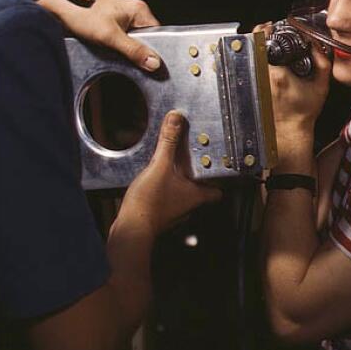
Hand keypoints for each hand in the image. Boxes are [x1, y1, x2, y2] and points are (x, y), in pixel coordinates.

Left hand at [38, 0, 163, 71]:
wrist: (59, 9)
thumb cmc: (81, 14)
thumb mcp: (110, 36)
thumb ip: (133, 50)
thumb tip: (154, 62)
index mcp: (139, 10)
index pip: (159, 34)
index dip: (156, 52)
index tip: (153, 67)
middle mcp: (133, 13)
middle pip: (147, 40)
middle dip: (140, 54)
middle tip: (133, 65)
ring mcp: (123, 19)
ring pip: (134, 43)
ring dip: (128, 53)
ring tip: (118, 57)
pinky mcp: (112, 26)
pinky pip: (123, 42)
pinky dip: (119, 50)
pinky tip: (112, 54)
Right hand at [118, 111, 223, 235]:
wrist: (130, 229)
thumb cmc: (149, 204)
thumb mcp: (160, 165)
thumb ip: (169, 141)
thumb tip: (176, 120)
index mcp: (196, 195)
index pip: (217, 192)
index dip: (220, 180)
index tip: (218, 167)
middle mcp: (188, 207)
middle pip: (200, 191)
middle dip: (195, 176)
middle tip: (191, 161)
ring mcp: (174, 213)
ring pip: (182, 195)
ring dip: (178, 183)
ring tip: (170, 168)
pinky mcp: (158, 216)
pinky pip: (167, 200)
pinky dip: (164, 190)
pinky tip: (153, 182)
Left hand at [254, 23, 332, 152]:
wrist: (290, 132)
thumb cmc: (303, 113)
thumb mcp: (321, 85)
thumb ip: (322, 62)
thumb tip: (316, 44)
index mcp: (277, 74)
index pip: (263, 43)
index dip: (264, 30)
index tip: (270, 26)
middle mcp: (261, 78)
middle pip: (252, 47)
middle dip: (258, 36)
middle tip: (266, 32)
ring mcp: (254, 84)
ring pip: (247, 57)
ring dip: (254, 47)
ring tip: (264, 44)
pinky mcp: (251, 89)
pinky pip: (248, 69)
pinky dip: (252, 60)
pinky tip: (260, 59)